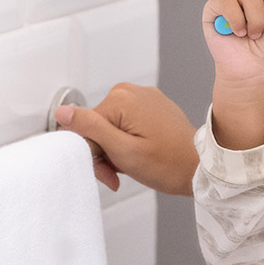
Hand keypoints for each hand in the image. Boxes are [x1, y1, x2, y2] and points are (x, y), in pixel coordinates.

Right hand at [54, 83, 197, 195]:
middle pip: (96, 125)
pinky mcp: (149, 106)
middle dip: (103, 153)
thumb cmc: (168, 163)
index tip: (107, 171)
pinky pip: (124, 124)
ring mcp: (141, 97)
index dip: (92, 154)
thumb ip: (90, 128)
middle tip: (117, 173)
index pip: (85, 127)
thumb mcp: (122, 151)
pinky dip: (125, 142)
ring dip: (114, 151)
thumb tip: (63, 111)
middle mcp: (130, 91)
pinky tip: (137, 155)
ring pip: (109, 127)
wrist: (200, 167)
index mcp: (121, 98)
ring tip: (129, 166)